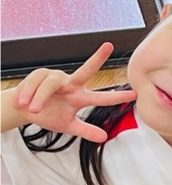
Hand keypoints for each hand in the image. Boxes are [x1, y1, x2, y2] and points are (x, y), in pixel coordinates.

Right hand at [9, 44, 135, 142]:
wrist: (24, 108)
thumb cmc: (48, 114)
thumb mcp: (67, 126)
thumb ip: (85, 131)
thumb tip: (103, 137)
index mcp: (80, 97)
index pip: (101, 97)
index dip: (117, 97)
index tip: (134, 95)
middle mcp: (71, 84)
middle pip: (86, 70)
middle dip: (97, 58)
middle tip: (108, 47)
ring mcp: (57, 77)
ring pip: (50, 84)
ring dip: (40, 98)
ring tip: (33, 108)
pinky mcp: (40, 74)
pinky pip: (36, 81)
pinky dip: (29, 93)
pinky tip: (25, 100)